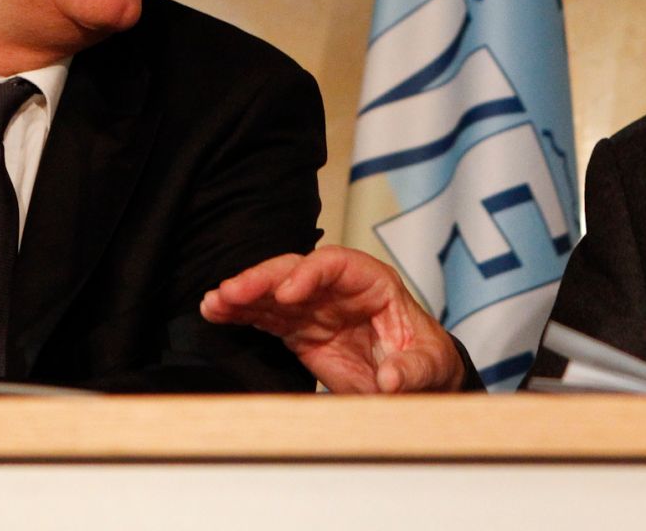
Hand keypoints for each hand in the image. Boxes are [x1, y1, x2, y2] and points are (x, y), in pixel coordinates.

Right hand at [201, 247, 464, 392]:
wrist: (418, 381)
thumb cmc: (427, 362)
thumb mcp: (432, 366)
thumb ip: (413, 370)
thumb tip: (391, 379)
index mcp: (373, 283)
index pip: (336, 264)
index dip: (309, 273)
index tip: (288, 294)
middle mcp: (339, 289)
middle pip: (296, 270)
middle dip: (264, 279)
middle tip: (233, 291)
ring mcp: (316, 308)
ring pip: (274, 291)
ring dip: (244, 294)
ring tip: (214, 302)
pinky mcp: (300, 331)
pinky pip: (267, 317)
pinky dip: (242, 314)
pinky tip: (216, 313)